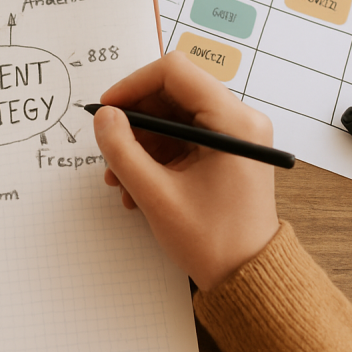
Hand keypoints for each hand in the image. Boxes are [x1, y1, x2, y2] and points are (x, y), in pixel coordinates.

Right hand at [92, 51, 278, 290]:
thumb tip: (104, 117)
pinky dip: (155, 156)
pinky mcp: (225, 152)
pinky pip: (181, 137)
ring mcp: (233, 136)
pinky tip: (138, 186)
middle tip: (110, 147)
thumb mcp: (157, 195)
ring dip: (141, 143)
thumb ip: (124, 151)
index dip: (134, 85)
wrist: (248, 278)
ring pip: (173, 116)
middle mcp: (239, 120)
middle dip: (135, 120)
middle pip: (172, 93)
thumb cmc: (214, 242)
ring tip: (121, 178)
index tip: (108, 109)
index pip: (175, 72)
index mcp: (234, 122)